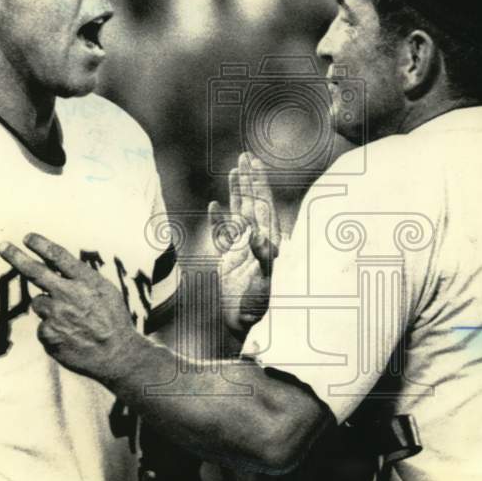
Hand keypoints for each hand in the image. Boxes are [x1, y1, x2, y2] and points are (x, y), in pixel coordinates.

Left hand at [0, 233, 145, 383]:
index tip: (28, 238)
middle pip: (35, 272)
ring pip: (39, 303)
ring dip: (50, 308)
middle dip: (16, 256)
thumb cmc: (113, 321)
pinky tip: (70, 337)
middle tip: (2, 247)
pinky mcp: (48, 335)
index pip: (58, 256)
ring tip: (72, 321)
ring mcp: (57, 316)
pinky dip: (53, 330)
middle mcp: (69, 295)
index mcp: (86, 281)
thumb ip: (82, 279)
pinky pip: (43, 327)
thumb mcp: (106, 291)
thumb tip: (56, 268)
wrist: (117, 355)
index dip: (40, 245)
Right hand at [208, 152, 280, 337]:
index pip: (263, 205)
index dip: (258, 183)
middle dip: (250, 180)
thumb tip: (259, 234)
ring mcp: (243, 250)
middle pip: (253, 203)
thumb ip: (261, 259)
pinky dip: (219, 220)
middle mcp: (257, 243)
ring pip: (240, 214)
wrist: (241, 324)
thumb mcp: (262, 283)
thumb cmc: (255, 307)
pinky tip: (214, 205)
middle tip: (246, 156)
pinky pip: (224, 235)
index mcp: (267, 243)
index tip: (254, 163)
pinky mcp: (230, 261)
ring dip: (237, 192)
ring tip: (234, 170)